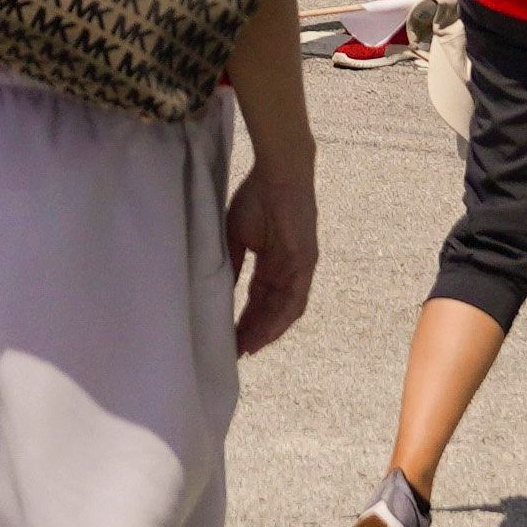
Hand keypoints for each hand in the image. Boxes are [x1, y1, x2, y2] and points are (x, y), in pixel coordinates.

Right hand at [222, 149, 320, 356]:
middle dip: (254, 331)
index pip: (259, 298)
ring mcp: (300, 268)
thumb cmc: (257, 197)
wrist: (278, 173)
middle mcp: (289, 270)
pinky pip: (295, 299)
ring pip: (285, 310)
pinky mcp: (306, 263)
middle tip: (235, 352)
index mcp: (273, 262)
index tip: (229, 337)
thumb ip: (233, 265)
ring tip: (247, 349)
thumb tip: (220, 291)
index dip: (246, 319)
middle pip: (272, 309)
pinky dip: (279, 319)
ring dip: (266, 331)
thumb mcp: (237, 237)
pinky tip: (264, 334)